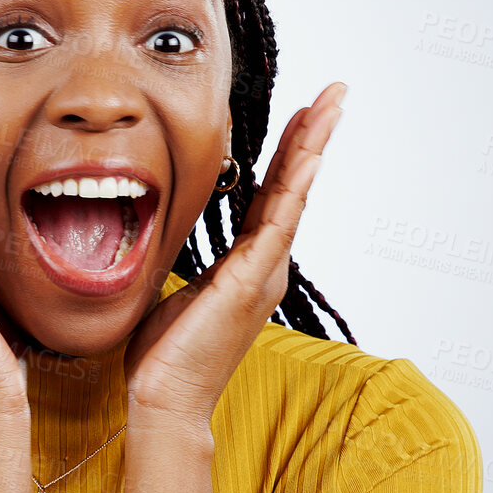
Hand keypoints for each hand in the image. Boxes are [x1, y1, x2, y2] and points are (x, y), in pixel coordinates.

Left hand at [122, 82, 346, 428]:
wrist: (164, 400)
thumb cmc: (162, 357)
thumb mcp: (170, 290)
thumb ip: (180, 259)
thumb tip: (157, 231)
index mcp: (248, 267)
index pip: (274, 196)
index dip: (289, 154)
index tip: (303, 113)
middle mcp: (265, 267)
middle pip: (296, 188)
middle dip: (314, 136)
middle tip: (335, 93)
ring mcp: (264, 274)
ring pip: (295, 196)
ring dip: (313, 146)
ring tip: (333, 105)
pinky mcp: (251, 282)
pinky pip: (279, 222)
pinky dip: (296, 184)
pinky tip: (309, 152)